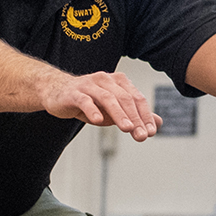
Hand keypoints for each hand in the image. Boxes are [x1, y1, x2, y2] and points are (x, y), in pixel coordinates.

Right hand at [41, 71, 160, 139]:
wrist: (57, 93)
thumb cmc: (89, 102)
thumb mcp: (115, 110)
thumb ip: (135, 115)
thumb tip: (158, 123)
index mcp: (119, 82)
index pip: (136, 99)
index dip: (145, 116)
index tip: (150, 132)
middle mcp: (106, 79)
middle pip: (124, 98)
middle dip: (135, 118)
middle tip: (141, 135)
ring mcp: (89, 84)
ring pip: (107, 98)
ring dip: (119, 114)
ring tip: (128, 129)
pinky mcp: (73, 93)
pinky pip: (84, 101)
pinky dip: (92, 110)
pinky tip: (97, 121)